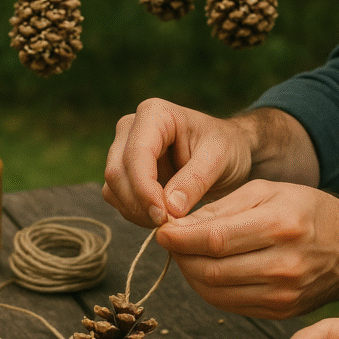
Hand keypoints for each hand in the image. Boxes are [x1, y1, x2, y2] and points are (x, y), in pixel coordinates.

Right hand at [103, 100, 319, 228]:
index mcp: (154, 114)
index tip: (164, 216)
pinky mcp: (124, 172)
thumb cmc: (225, 147)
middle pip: (117, 172)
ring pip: (113, 188)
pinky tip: (159, 217)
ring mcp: (123, 150)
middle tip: (166, 225)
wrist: (226, 151)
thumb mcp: (219, 158)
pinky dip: (134, 213)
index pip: (136, 154)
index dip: (145, 189)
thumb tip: (170, 208)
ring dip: (135, 212)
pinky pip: (116, 198)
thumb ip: (195, 181)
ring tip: (167, 222)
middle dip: (138, 204)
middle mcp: (131, 128)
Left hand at [154, 180, 338, 319]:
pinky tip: (205, 271)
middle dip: (180, 257)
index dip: (180, 238)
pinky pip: (228, 305)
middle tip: (170, 242)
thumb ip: (222, 207)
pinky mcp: (278, 313)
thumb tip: (178, 223)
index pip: (215, 239)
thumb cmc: (307, 211)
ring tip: (185, 255)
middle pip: (211, 270)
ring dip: (190, 275)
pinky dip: (208, 289)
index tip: (162, 230)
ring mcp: (282, 295)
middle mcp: (283, 265)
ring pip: (215, 293)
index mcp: (282, 226)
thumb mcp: (269, 191)